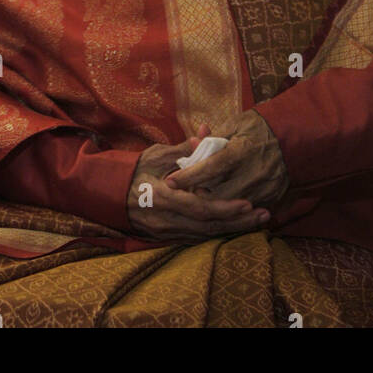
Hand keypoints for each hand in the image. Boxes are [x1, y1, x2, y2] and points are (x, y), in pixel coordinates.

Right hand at [126, 121, 271, 241]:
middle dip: (238, 221)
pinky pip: (197, 238)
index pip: (200, 207)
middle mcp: (167, 219)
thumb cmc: (134, 170)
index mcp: (164, 197)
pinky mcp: (167, 237)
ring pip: (205, 234)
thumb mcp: (156, 154)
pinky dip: (217, 233)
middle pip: (208, 225)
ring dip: (232, 229)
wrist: (109, 193)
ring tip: (257, 221)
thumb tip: (205, 135)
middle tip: (264, 215)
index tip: (248, 203)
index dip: (225, 208)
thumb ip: (182, 148)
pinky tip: (235, 227)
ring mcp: (167, 232)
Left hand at [163, 109, 289, 211]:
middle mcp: (252, 173)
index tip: (169, 181)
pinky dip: (230, 207)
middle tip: (184, 190)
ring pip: (228, 207)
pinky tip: (221, 201)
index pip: (209, 168)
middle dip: (197, 194)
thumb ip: (214, 137)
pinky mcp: (271, 199)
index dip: (187, 176)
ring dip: (212, 203)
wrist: (296, 137)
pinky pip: (245, 211)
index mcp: (242, 151)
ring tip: (200, 195)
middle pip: (216, 195)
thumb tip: (192, 143)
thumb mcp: (237, 124)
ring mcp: (263, 189)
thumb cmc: (261, 127)